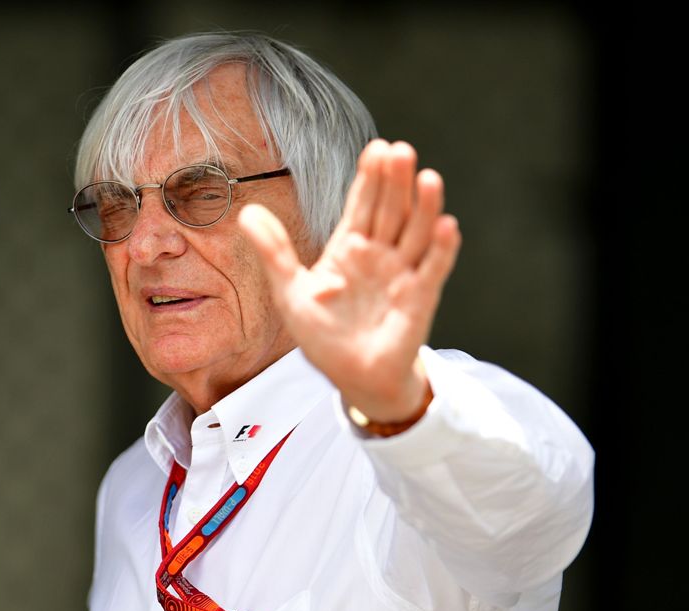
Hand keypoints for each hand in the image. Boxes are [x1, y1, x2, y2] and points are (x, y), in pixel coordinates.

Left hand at [239, 139, 460, 422]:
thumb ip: (274, 251)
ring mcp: (402, 274)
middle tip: (400, 151)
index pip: (362, 205)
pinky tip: (446, 226)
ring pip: (416, 233)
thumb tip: (247, 212)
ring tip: (428, 178)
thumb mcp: (290, 291)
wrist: (352, 378)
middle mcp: (379, 255)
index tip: (376, 149)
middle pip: (391, 211)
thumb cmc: (323, 336)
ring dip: (425, 207)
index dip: (369, 179)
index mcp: (349, 248)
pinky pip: (433, 270)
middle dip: (395, 182)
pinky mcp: (419, 299)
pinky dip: (442, 249)